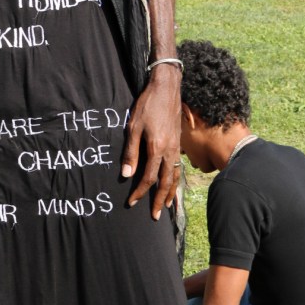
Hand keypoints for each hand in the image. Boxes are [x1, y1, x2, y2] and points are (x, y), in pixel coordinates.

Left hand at [121, 68, 181, 219]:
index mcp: (157, 148)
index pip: (148, 178)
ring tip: (167, 205)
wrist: (166, 88)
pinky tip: (173, 182)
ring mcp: (176, 147)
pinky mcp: (178, 142)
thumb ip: (130, 152)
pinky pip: (179, 166)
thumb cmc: (147, 105)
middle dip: (160, 200)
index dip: (139, 192)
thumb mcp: (133, 127)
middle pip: (166, 182)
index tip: (131, 202)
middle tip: (155, 216)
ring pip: (175, 176)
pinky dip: (176, 179)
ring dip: (171, 192)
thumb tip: (125, 175)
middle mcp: (170, 151)